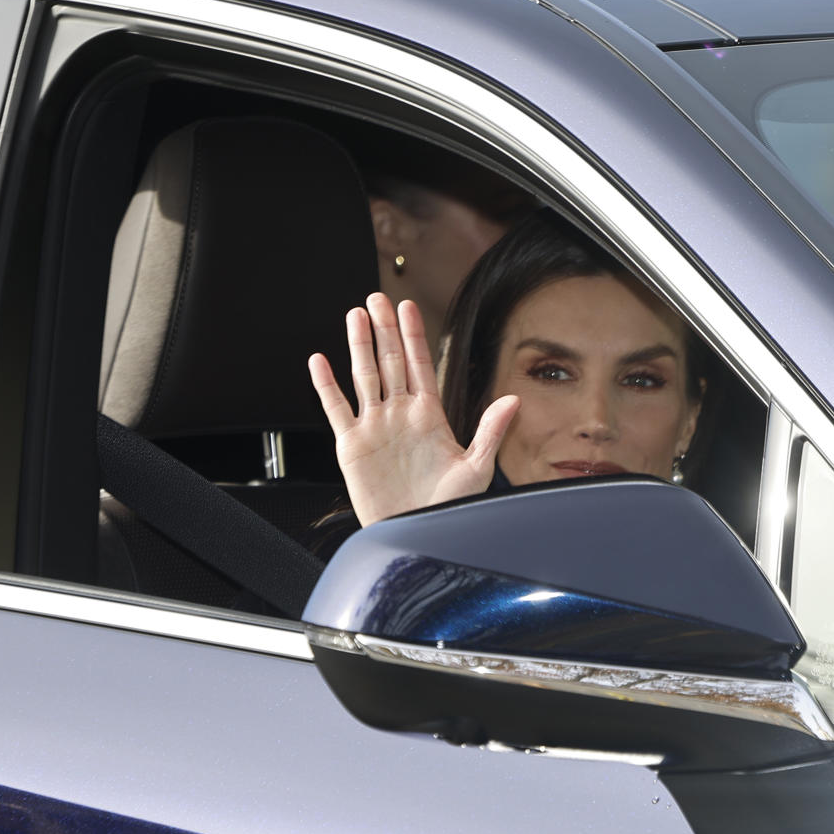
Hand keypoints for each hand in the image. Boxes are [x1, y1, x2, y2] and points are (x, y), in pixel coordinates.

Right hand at [309, 293, 518, 526]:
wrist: (415, 535)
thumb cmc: (447, 508)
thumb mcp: (476, 469)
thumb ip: (491, 432)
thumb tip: (513, 400)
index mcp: (429, 416)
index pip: (420, 365)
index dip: (413, 336)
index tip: (408, 307)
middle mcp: (400, 415)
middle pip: (389, 362)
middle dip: (383, 329)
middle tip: (377, 298)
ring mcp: (375, 427)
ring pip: (363, 376)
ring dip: (358, 346)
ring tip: (354, 316)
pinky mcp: (352, 445)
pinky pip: (337, 408)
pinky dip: (327, 385)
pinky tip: (320, 361)